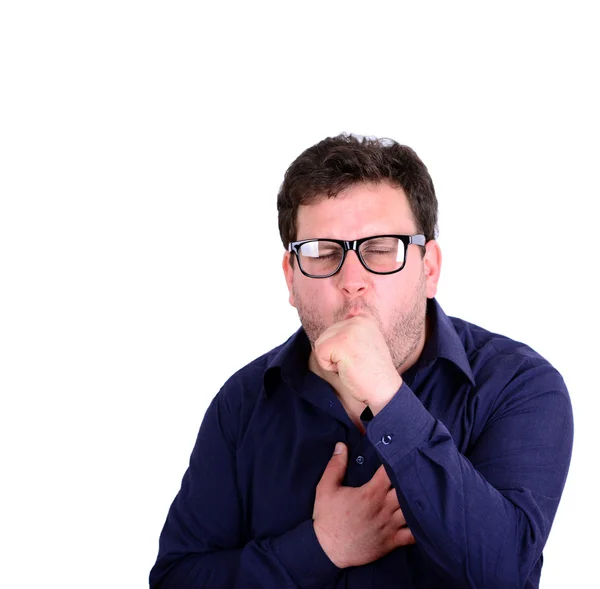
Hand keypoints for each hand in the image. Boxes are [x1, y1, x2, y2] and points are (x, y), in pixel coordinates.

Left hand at [309, 315, 401, 413]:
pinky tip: (346, 369)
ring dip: (331, 360)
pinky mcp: (341, 342)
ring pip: (320, 344)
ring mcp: (350, 330)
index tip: (359, 355)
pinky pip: (320, 354)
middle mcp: (357, 320)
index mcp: (364, 319)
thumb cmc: (374, 371)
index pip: (334, 329)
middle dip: (334, 353)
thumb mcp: (368, 341)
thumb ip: (356, 328)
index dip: (341, 348)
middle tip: (355, 362)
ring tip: (350, 365)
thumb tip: (351, 310)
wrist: (384, 389)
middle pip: (325, 335)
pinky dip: (329, 366)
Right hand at [312, 442, 414, 568]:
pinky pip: (413, 535)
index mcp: (371, 493)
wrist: (328, 551)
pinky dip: (422, 526)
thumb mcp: (326, 488)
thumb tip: (341, 445)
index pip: (390, 472)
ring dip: (418, 499)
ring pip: (413, 509)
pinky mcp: (392, 542)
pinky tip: (426, 518)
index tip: (401, 452)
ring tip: (426, 489)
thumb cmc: (327, 518)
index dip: (397, 460)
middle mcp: (384, 508)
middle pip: (406, 488)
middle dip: (412, 477)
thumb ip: (335, 465)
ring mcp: (390, 526)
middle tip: (418, 468)